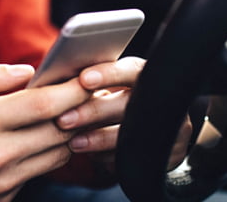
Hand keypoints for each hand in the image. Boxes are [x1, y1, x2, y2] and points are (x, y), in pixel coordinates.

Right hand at [0, 63, 91, 200]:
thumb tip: (27, 71)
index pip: (45, 104)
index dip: (73, 89)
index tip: (87, 77)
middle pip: (60, 131)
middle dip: (80, 110)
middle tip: (89, 93)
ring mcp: (2, 181)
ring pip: (57, 154)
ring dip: (68, 133)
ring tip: (67, 114)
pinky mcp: (3, 197)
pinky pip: (39, 172)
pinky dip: (47, 153)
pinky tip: (41, 139)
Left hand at [55, 57, 191, 173]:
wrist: (158, 134)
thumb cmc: (121, 102)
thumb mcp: (114, 88)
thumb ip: (92, 84)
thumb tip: (57, 84)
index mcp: (147, 76)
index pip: (131, 70)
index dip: (109, 74)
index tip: (83, 79)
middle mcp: (163, 100)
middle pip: (129, 103)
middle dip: (93, 111)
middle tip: (63, 120)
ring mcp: (169, 128)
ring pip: (131, 134)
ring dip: (98, 139)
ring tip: (74, 142)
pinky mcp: (167, 155)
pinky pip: (133, 157)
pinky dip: (109, 157)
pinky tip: (92, 156)